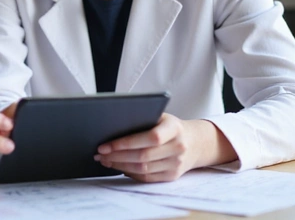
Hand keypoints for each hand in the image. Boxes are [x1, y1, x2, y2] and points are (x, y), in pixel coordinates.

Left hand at [94, 113, 236, 181]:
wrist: (195, 142)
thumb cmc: (169, 126)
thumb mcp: (161, 116)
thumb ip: (142, 118)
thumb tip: (111, 125)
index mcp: (174, 128)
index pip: (150, 137)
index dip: (125, 142)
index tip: (105, 144)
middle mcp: (178, 147)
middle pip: (143, 156)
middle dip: (116, 156)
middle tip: (99, 153)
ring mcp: (177, 164)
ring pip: (143, 169)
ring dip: (120, 165)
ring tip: (105, 160)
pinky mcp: (172, 176)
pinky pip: (147, 178)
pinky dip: (130, 173)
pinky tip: (118, 167)